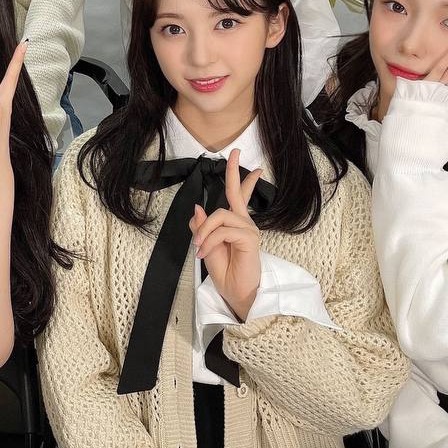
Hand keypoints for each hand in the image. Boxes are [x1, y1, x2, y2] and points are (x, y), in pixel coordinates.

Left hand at [189, 147, 263, 321]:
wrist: (237, 296)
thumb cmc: (226, 274)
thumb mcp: (207, 247)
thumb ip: (202, 228)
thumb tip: (198, 207)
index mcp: (234, 224)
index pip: (236, 196)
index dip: (237, 177)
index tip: (237, 156)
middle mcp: (244, 224)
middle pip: (236, 193)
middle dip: (234, 171)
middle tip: (235, 151)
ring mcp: (248, 231)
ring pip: (219, 215)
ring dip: (204, 232)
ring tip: (200, 248)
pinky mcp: (249, 240)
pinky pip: (223, 231)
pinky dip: (210, 240)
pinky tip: (205, 253)